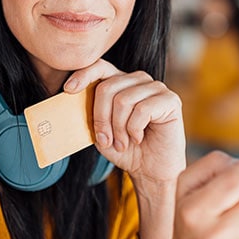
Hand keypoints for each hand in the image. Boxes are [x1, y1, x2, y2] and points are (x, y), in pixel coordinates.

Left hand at [64, 58, 185, 184]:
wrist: (150, 171)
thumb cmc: (126, 149)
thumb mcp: (100, 131)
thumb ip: (90, 114)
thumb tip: (71, 99)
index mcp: (121, 82)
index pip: (100, 67)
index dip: (84, 74)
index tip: (68, 90)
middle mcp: (139, 79)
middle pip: (107, 88)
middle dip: (101, 118)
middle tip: (106, 140)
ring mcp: (156, 87)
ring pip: (123, 100)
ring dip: (119, 128)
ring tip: (124, 143)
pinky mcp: (170, 100)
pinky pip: (142, 110)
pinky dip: (134, 129)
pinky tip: (139, 138)